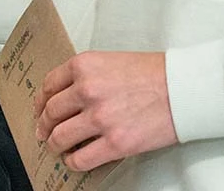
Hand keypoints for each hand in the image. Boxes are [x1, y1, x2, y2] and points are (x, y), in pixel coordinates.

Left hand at [34, 50, 177, 170]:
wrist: (183, 88)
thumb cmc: (155, 74)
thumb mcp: (113, 61)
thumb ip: (88, 75)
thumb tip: (69, 96)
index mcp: (85, 65)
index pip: (49, 85)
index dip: (40, 102)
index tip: (40, 110)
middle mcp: (87, 89)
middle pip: (51, 113)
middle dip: (45, 125)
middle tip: (45, 132)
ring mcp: (99, 117)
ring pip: (60, 137)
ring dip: (55, 145)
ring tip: (59, 147)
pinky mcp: (114, 143)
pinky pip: (80, 159)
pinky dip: (73, 162)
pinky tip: (76, 160)